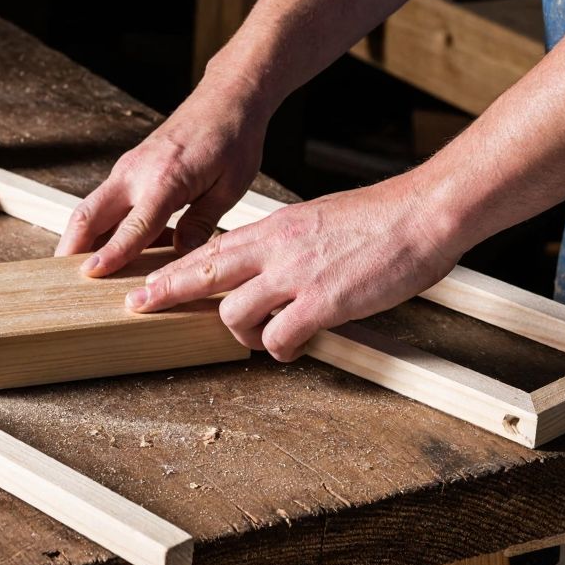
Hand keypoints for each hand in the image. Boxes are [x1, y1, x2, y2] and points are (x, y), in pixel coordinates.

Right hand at [54, 76, 268, 275]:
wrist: (227, 97)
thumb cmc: (234, 139)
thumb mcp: (230, 187)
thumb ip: (201, 224)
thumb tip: (180, 256)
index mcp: (165, 179)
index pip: (133, 227)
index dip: (111, 254)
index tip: (91, 274)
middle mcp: (136, 172)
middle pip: (88, 214)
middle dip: (70, 246)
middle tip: (57, 278)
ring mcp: (127, 169)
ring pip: (89, 208)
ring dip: (76, 238)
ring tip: (70, 270)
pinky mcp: (128, 169)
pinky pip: (104, 202)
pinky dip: (95, 226)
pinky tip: (101, 248)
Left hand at [123, 174, 463, 361]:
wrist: (422, 214)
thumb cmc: (379, 219)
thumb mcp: (317, 220)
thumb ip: (286, 243)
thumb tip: (268, 267)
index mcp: (275, 227)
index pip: (210, 249)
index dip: (174, 269)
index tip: (146, 283)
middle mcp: (276, 249)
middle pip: (203, 272)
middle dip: (167, 293)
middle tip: (142, 307)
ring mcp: (296, 276)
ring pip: (234, 314)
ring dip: (242, 335)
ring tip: (261, 339)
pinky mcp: (322, 302)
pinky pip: (278, 338)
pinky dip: (281, 350)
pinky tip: (296, 347)